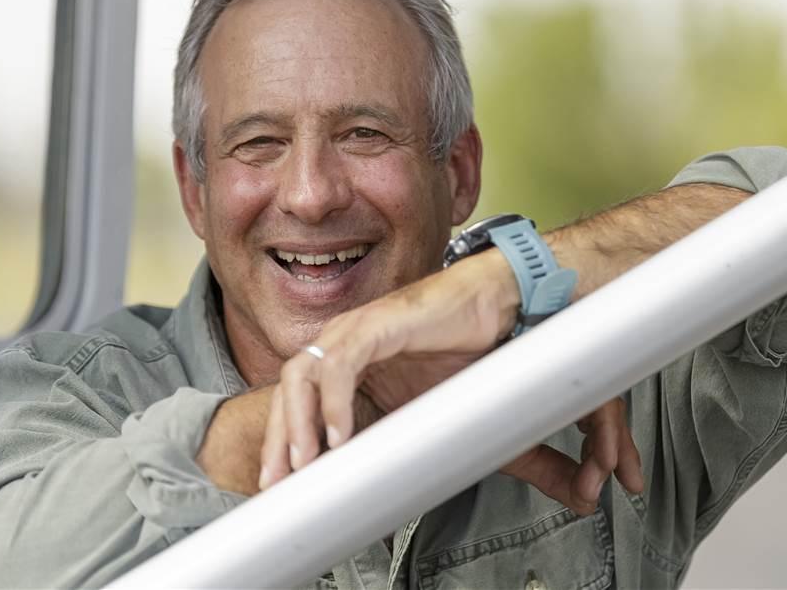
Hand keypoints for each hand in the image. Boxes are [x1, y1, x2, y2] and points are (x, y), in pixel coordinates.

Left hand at [257, 250, 644, 509]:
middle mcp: (346, 341)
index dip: (288, 440)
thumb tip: (434, 484)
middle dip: (279, 438)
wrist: (507, 302)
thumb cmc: (474, 346)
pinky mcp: (377, 324)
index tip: (287, 484)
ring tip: (307, 467)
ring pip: (303, 376)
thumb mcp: (446, 411)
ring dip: (297, 424)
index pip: (301, 401)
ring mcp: (357, 329)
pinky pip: (339, 364)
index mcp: (352, 360)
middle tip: (279, 484)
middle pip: (290, 389)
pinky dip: (333, 402)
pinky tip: (339, 436)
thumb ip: (430, 443)